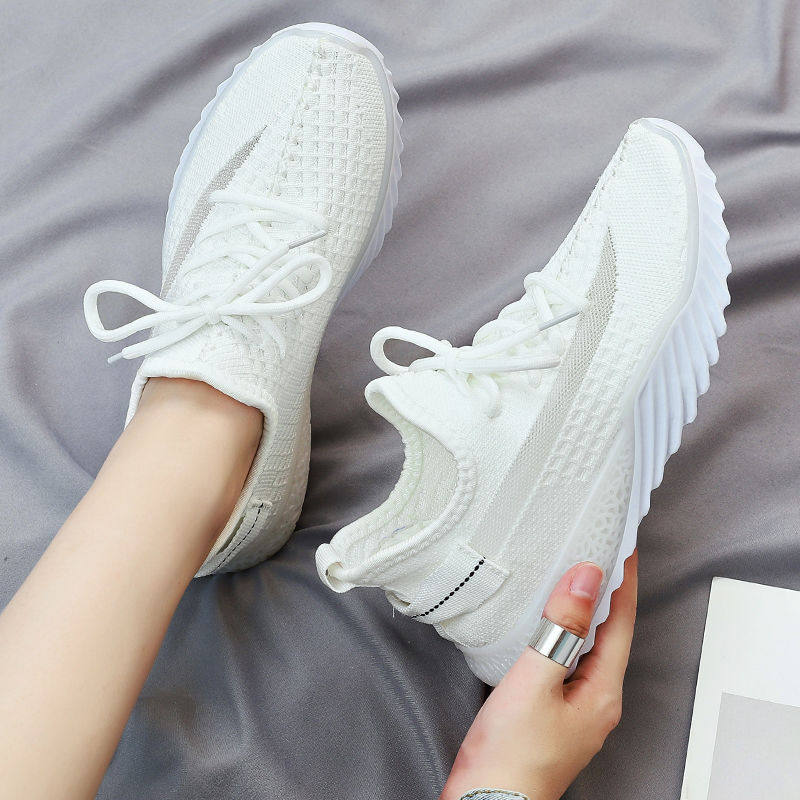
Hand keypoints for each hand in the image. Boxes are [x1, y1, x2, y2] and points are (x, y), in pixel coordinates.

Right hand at [441, 552, 637, 799]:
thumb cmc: (511, 754)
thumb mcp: (535, 680)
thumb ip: (561, 628)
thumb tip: (586, 579)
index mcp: (603, 692)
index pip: (621, 622)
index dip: (623, 582)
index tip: (624, 547)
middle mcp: (597, 700)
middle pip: (610, 634)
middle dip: (607, 593)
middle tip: (600, 553)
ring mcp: (576, 708)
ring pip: (588, 647)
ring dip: (585, 611)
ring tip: (576, 577)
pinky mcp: (553, 712)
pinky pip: (568, 660)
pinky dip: (564, 632)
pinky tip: (548, 624)